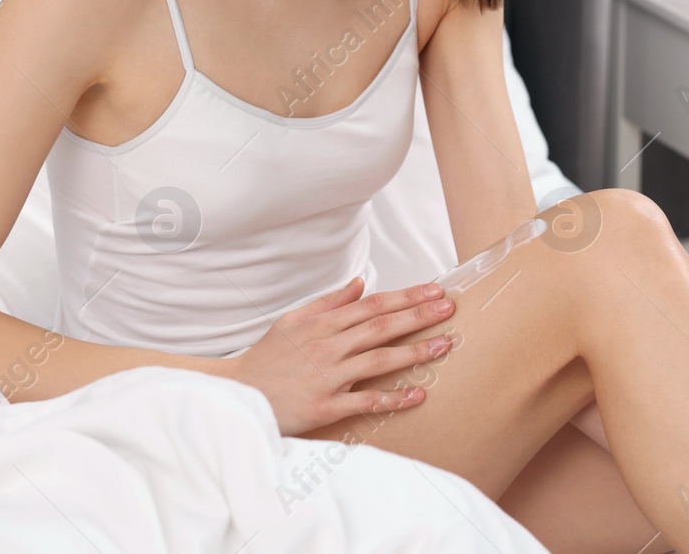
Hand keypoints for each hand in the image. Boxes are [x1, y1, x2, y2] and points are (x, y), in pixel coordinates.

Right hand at [222, 277, 455, 435]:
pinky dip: (392, 398)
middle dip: (417, 315)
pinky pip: (365, 400)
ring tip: (444, 345)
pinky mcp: (326, 406)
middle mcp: (328, 346)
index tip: (434, 290)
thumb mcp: (293, 321)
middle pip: (380, 326)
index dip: (405, 296)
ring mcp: (328, 376)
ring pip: (378, 359)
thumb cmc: (267, 358)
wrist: (240, 393)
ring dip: (414, 351)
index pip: (372, 305)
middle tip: (449, 308)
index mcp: (322, 324)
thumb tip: (359, 283)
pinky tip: (417, 395)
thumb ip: (328, 302)